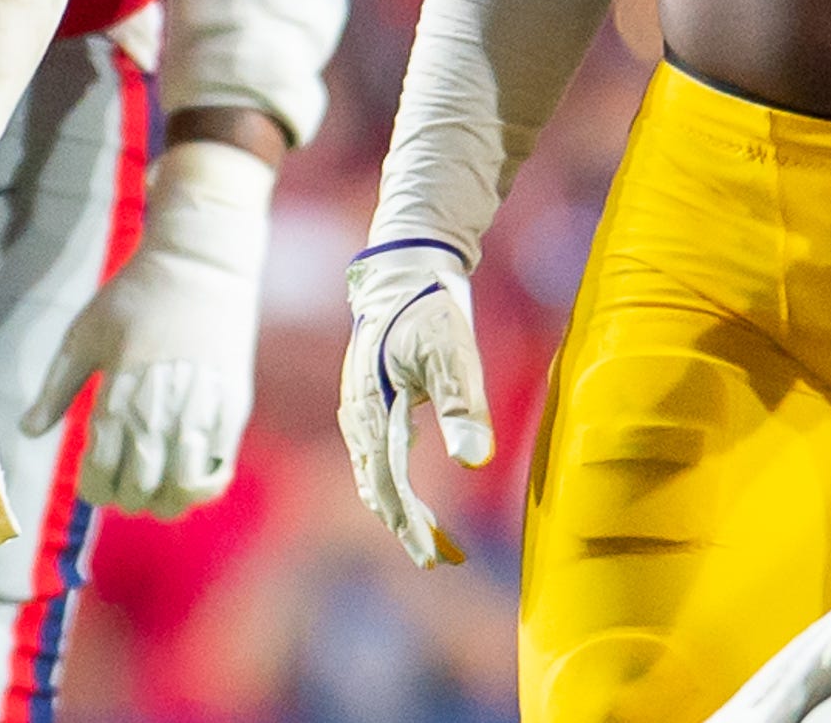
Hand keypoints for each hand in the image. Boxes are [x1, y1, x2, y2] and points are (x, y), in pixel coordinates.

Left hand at [26, 139, 273, 518]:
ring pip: (180, 490)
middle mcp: (159, 411)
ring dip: (162, 500)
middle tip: (119, 486)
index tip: (91, 483)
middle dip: (123, 497)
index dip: (93, 489)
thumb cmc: (132, 299)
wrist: (198, 267)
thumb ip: (56, 389)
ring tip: (152, 487)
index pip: (101, 472)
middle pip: (140, 489)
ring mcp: (201, 413)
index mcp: (118, 394)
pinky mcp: (233, 411)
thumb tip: (26, 431)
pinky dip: (199, 490)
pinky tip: (184, 480)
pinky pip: (218, 473)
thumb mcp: (82, 336)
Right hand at [338, 241, 493, 568]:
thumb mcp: (454, 353)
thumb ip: (463, 407)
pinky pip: (372, 454)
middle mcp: (357, 412)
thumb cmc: (430, 308)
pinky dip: (391, 481)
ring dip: (399, 506)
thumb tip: (474, 462)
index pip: (390, 481)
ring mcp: (357, 406)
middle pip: (376, 483)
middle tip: (441, 560)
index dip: (412, 524)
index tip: (433, 558)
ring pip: (371, 471)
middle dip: (407, 524)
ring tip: (432, 538)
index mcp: (373, 406)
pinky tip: (408, 489)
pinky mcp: (365, 399)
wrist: (402, 269)